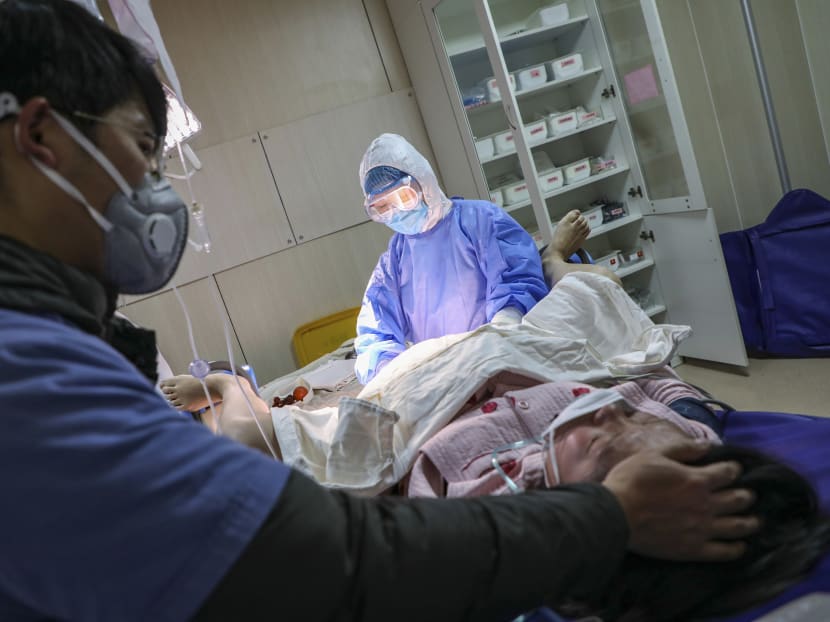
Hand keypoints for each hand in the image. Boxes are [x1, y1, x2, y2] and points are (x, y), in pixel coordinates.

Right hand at [602, 442, 758, 561]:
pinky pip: (725, 552)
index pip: (728, 472)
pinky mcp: (694, 549)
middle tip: (747, 494)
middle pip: (740, 499)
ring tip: (755, 520)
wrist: (615, 515)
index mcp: (697, 480)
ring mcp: (702, 529)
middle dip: (747, 494)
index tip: (734, 469)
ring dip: (751, 521)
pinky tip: (740, 545)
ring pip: (739, 526)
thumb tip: (708, 445)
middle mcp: (706, 505)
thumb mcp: (654, 455)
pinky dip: (737, 548)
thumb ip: (683, 449)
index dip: (734, 469)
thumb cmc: (631, 480)